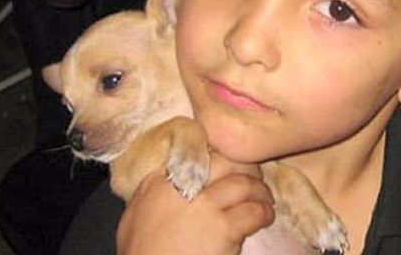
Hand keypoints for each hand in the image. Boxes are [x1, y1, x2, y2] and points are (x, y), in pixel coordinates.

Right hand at [117, 155, 274, 254]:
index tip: (229, 163)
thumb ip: (154, 189)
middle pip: (226, 162)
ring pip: (245, 185)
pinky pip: (254, 212)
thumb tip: (171, 175)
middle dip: (245, 167)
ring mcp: (206, 206)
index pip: (198, 154)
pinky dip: (264, 213)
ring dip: (259, 191)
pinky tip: (265, 216)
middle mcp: (185, 187)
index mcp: (162, 182)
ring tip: (264, 198)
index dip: (219, 156)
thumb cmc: (141, 252)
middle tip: (253, 176)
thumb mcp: (135, 214)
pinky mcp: (224, 229)